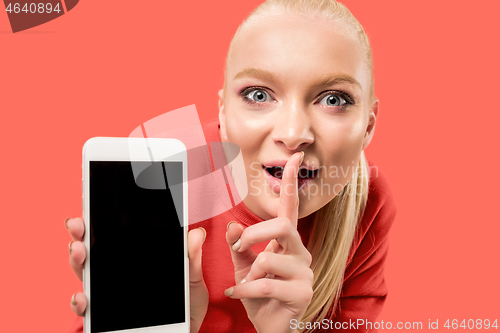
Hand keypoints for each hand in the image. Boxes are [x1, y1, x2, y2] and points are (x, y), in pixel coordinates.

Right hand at [65, 218, 208, 332]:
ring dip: (77, 260)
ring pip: (84, 273)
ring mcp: (108, 294)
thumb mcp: (191, 277)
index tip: (92, 204)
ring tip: (79, 249)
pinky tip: (82, 296)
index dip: (99, 218)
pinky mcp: (105, 318)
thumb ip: (192, 257)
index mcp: (135, 257)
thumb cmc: (186, 301)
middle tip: (79, 224)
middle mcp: (116, 272)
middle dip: (80, 233)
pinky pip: (87, 309)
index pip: (113, 233)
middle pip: (92, 249)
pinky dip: (80, 302)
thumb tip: (197, 232)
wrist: (187, 329)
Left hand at [225, 152, 313, 332]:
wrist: (269, 326)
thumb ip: (239, 246)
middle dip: (254, 234)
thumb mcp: (243, 267)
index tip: (295, 157)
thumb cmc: (258, 293)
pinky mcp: (302, 293)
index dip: (292, 182)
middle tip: (239, 248)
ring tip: (244, 284)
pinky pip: (265, 284)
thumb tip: (233, 226)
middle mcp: (300, 252)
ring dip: (249, 272)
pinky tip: (238, 295)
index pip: (291, 208)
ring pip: (269, 257)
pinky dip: (245, 290)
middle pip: (282, 226)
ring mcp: (305, 273)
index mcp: (287, 242)